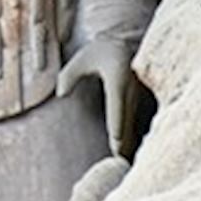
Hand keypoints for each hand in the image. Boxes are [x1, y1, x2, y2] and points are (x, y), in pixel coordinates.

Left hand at [57, 35, 138, 157]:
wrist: (127, 41)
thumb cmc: (102, 49)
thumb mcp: (82, 58)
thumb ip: (69, 75)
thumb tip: (61, 94)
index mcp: (118, 77)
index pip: (116, 102)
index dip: (116, 120)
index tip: (116, 136)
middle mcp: (130, 88)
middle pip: (126, 117)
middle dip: (123, 138)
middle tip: (118, 159)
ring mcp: (137, 93)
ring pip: (132, 120)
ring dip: (128, 139)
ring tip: (123, 159)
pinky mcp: (139, 98)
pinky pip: (135, 118)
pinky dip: (131, 133)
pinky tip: (128, 147)